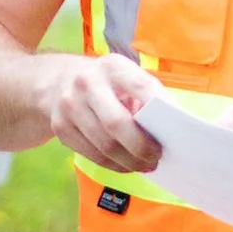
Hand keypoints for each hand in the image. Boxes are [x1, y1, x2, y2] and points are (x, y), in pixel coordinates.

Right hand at [43, 52, 166, 172]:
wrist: (56, 81)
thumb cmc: (106, 83)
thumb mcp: (125, 77)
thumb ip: (145, 97)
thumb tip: (167, 132)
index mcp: (112, 66)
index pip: (141, 87)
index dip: (160, 109)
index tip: (175, 130)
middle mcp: (87, 83)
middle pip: (117, 124)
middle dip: (141, 147)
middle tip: (156, 158)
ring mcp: (69, 105)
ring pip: (104, 146)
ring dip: (129, 162)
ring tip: (145, 165)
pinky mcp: (60, 127)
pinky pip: (92, 155)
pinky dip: (114, 165)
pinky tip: (126, 165)